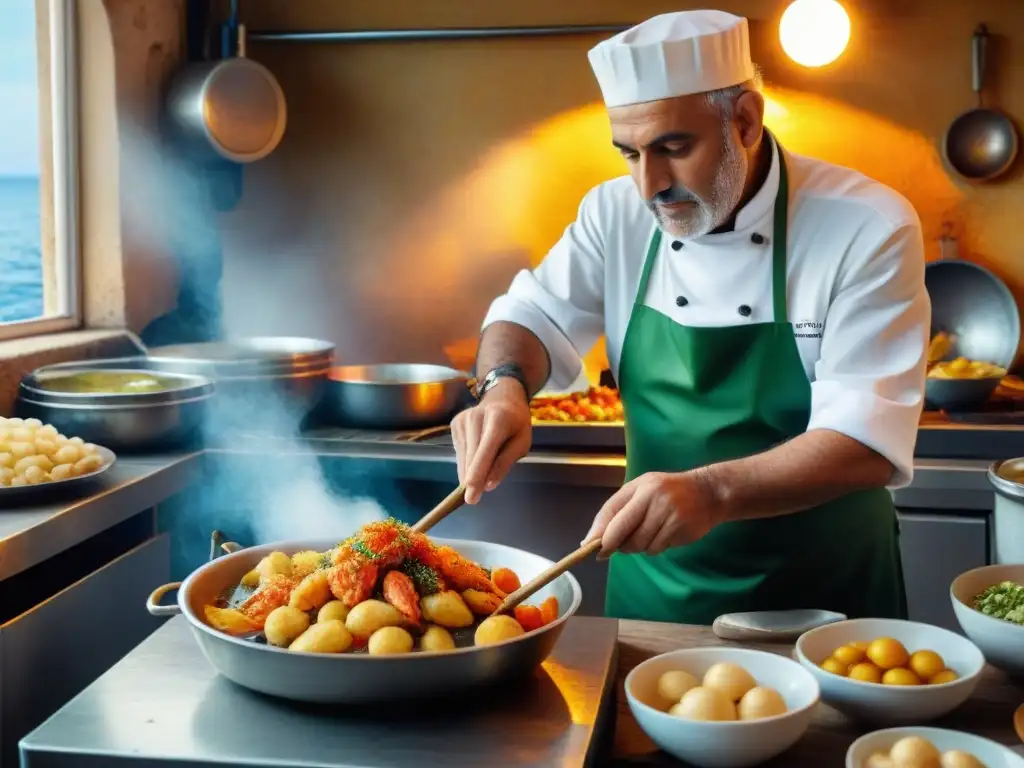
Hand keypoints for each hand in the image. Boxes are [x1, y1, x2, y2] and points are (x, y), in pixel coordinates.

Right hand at [451, 378, 532, 504]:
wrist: (502, 397)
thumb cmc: (516, 423)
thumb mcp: (522, 443)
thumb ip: (505, 463)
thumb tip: (488, 485)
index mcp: (498, 420)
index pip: (485, 451)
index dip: (478, 475)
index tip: (470, 496)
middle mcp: (476, 417)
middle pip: (471, 457)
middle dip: (472, 480)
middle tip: (474, 498)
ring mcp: (462, 419)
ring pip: (462, 457)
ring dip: (470, 471)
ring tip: (484, 466)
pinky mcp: (454, 424)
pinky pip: (459, 451)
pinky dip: (467, 460)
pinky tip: (477, 454)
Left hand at [582, 469, 721, 557]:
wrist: (709, 493)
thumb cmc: (668, 492)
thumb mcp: (643, 490)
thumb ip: (620, 510)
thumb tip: (593, 539)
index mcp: (640, 486)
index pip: (610, 510)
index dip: (598, 531)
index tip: (588, 546)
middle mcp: (652, 497)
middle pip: (621, 531)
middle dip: (612, 545)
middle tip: (608, 552)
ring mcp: (668, 513)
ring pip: (639, 544)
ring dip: (637, 547)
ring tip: (648, 535)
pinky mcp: (680, 528)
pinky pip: (656, 548)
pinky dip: (654, 548)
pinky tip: (663, 536)